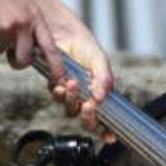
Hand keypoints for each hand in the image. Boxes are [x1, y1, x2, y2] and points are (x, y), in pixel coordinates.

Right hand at [0, 0, 62, 77]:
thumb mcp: (28, 8)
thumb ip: (31, 29)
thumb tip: (31, 52)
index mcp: (36, 20)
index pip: (50, 48)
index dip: (56, 66)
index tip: (60, 79)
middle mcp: (23, 26)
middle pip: (23, 60)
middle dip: (17, 60)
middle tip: (11, 50)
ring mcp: (5, 28)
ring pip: (1, 51)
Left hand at [44, 9, 113, 134]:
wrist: (59, 29)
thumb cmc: (82, 42)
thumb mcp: (98, 58)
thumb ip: (104, 77)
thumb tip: (103, 96)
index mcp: (100, 90)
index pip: (106, 116)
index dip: (108, 129)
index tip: (110, 135)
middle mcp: (86, 94)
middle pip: (87, 119)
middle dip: (89, 116)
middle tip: (89, 105)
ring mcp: (70, 92)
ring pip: (71, 108)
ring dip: (72, 99)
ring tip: (73, 83)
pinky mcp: (55, 85)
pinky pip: (57, 96)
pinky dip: (60, 92)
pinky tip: (61, 82)